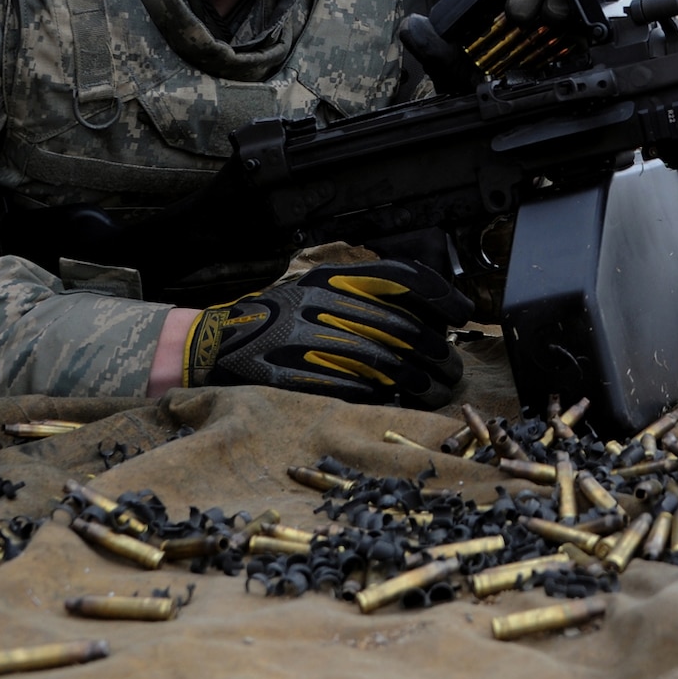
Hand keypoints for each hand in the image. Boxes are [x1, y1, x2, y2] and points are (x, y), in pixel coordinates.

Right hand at [190, 260, 467, 407]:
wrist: (216, 343)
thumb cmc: (277, 317)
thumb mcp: (317, 287)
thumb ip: (363, 291)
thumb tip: (426, 312)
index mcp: (331, 278)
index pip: (400, 278)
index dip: (438, 295)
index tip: (461, 314)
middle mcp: (323, 304)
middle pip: (399, 327)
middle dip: (435, 352)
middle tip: (452, 370)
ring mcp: (309, 341)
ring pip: (384, 362)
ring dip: (419, 380)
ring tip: (436, 390)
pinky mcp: (299, 377)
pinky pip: (355, 388)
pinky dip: (384, 396)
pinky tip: (399, 401)